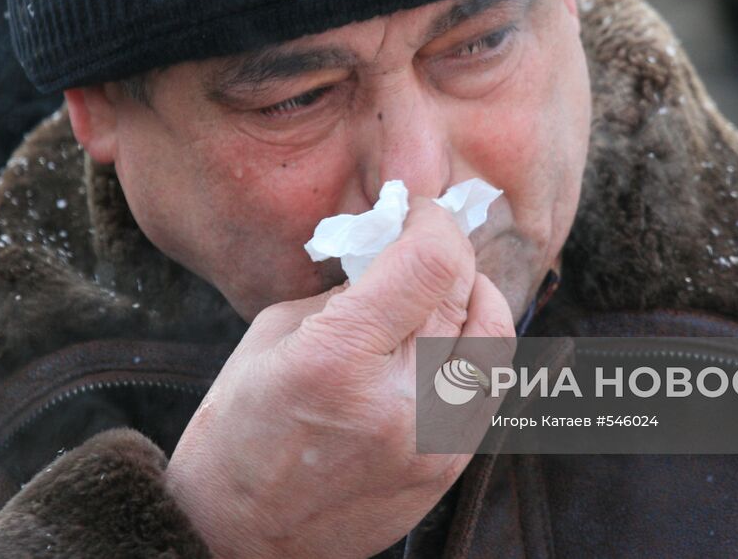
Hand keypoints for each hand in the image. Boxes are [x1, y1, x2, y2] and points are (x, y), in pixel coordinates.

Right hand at [164, 198, 515, 558]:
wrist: (242, 540)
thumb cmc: (242, 430)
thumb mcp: (276, 335)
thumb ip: (347, 290)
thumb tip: (398, 250)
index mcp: (340, 357)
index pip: (433, 261)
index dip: (434, 221)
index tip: (419, 211)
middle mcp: (400, 400)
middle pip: (465, 290)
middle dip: (446, 256)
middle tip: (419, 248)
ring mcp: (436, 440)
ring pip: (495, 336)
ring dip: (471, 299)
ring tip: (435, 294)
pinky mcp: (452, 468)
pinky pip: (491, 384)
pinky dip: (474, 349)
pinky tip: (439, 342)